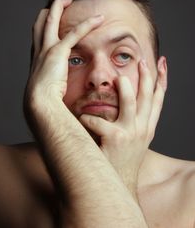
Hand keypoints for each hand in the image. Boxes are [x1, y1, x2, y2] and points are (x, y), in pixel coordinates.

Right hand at [24, 0, 103, 128]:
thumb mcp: (47, 89)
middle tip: (60, 2)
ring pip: (51, 19)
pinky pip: (75, 33)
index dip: (44, 24)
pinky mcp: (58, 52)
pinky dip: (88, 24)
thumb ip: (53, 83)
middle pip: (40, 22)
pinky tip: (99, 19)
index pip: (38, 35)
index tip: (53, 20)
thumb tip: (59, 88)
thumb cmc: (44, 101)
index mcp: (37, 59)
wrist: (39, 104)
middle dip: (49, 9)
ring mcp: (47, 49)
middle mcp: (39, 50)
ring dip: (60, 6)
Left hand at [79, 59, 166, 192]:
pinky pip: (98, 122)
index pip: (159, 99)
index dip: (162, 80)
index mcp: (147, 126)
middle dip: (147, 76)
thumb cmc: (123, 158)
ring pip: (130, 103)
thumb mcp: (136, 137)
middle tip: (142, 60)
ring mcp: (130, 133)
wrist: (119, 183)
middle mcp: (142, 128)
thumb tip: (127, 99)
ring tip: (120, 78)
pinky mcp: (114, 139)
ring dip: (125, 88)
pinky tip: (81, 116)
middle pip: (148, 97)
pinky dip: (88, 117)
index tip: (162, 63)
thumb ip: (134, 118)